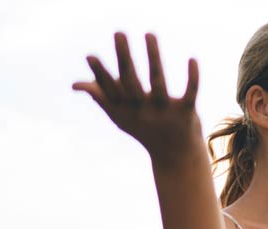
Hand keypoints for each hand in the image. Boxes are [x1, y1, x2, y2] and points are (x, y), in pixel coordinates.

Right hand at [71, 31, 201, 163]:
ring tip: (149, 33)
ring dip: (153, 56)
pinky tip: (192, 59)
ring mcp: (165, 112)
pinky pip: (190, 93)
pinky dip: (192, 77)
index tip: (90, 56)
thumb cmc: (144, 129)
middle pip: (132, 81)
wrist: (176, 156)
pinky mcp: (186, 113)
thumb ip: (101, 97)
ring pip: (158, 81)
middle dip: (124, 56)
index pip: (111, 89)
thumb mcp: (120, 116)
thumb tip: (75, 84)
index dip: (101, 74)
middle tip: (119, 32)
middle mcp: (143, 110)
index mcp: (126, 110)